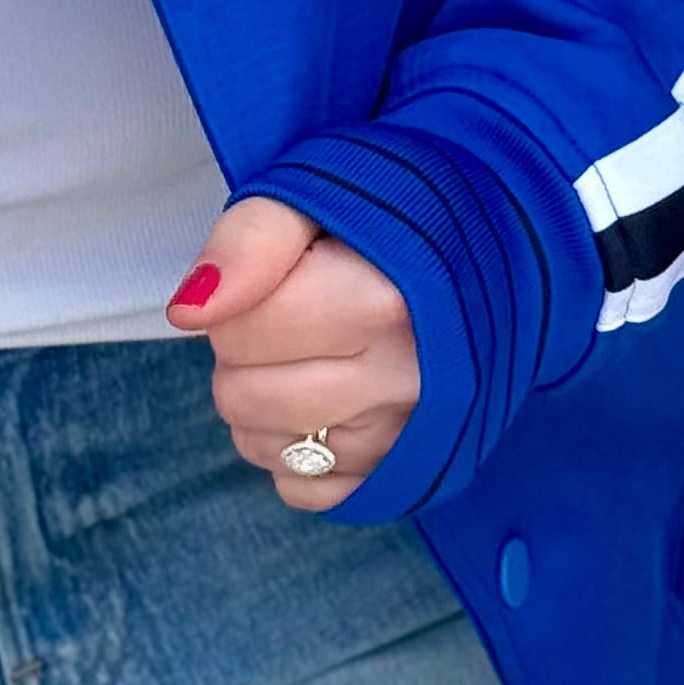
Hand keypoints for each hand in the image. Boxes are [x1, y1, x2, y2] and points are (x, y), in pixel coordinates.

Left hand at [164, 194, 419, 510]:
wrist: (493, 257)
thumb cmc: (395, 217)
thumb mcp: (319, 193)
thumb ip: (248, 240)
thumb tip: (190, 310)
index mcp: (383, 301)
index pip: (237, 329)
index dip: (236, 297)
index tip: (275, 277)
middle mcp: (400, 380)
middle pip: (241, 396)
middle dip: (244, 351)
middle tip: (290, 314)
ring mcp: (404, 440)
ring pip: (262, 447)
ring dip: (263, 401)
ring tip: (310, 350)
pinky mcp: (400, 480)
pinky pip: (300, 491)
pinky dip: (296, 451)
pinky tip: (327, 399)